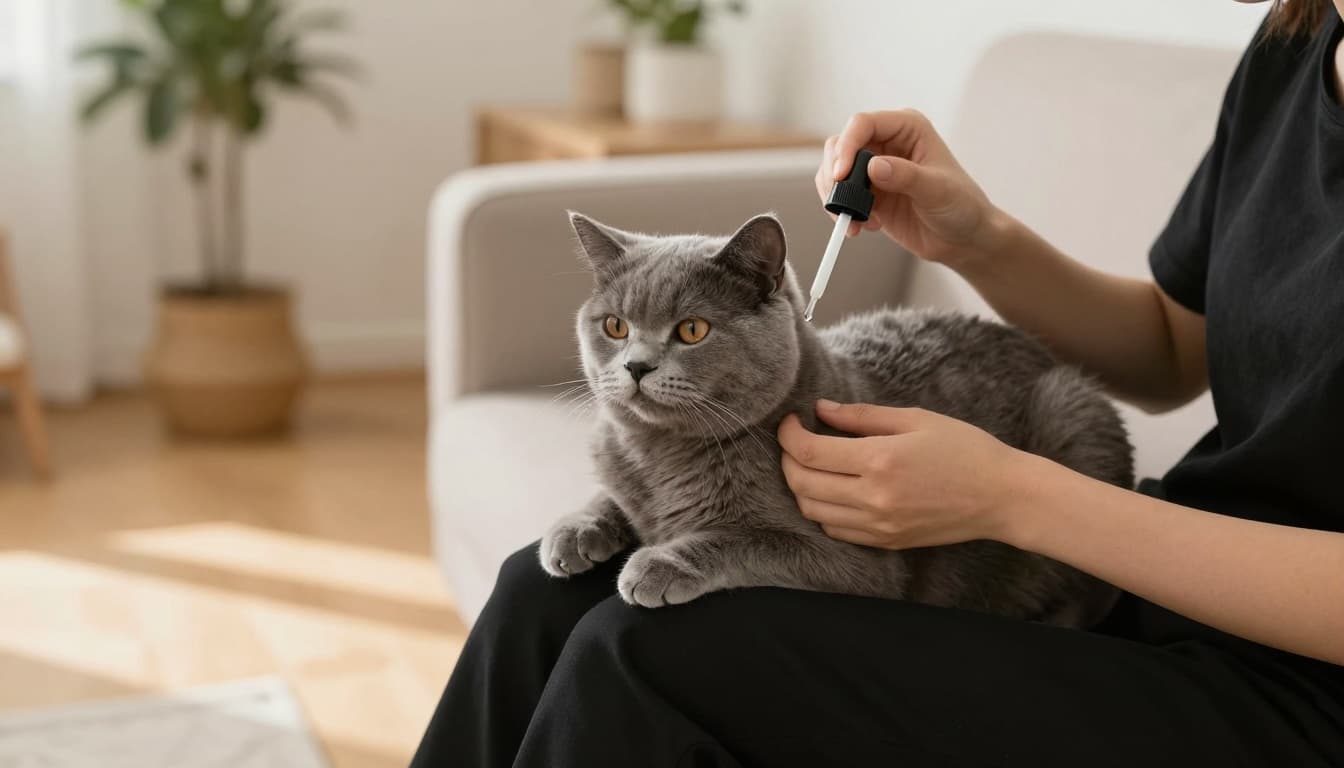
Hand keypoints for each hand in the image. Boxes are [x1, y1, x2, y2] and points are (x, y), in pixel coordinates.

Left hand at [778, 400, 1033, 548]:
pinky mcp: (885, 541)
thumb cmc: (964, 449)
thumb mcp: (915, 419)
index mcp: (880, 461)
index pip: (809, 452)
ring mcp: (878, 525)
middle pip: (802, 484)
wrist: (1001, 497)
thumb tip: (821, 409)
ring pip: (812, 511)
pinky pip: (835, 530)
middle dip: (787, 460)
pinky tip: (832, 490)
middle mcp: (873, 498)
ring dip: (801, 486)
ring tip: (811, 465)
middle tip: (795, 441)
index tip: (791, 421)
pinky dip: (821, 510)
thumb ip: (863, 416)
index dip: (789, 435)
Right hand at [817, 110, 1004, 266]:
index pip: (863, 124)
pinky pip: (840, 196)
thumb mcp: (938, 190)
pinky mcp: (867, 193)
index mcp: (907, 128)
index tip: (841, 175)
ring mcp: (874, 168)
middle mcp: (887, 143)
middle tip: (842, 202)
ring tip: (857, 221)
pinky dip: (841, 212)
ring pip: (834, 170)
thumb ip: (906, 176)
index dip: (847, 146)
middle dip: (835, 174)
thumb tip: (874, 167)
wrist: (963, 238)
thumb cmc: (962, 207)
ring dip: (836, 197)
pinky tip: (861, 227)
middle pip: (840, 145)